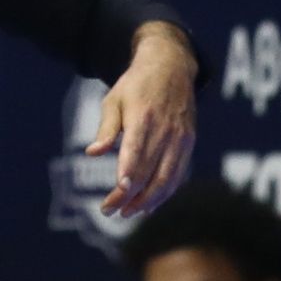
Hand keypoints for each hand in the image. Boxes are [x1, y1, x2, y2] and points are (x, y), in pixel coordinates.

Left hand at [86, 23, 197, 217]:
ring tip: (128, 213)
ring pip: (167, 179)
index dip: (127, 177)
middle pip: (149, 172)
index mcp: (143, 117)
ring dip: (148, 201)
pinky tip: (149, 205)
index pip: (136, 154)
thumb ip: (106, 128)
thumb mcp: (114, 99)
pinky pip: (178, 174)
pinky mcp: (188, 143)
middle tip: (109, 211)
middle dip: (129, 196)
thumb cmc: (135, 85)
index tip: (115, 196)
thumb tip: (92, 153)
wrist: (170, 66)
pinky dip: (165, 193)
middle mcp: (165, 130)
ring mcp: (180, 138)